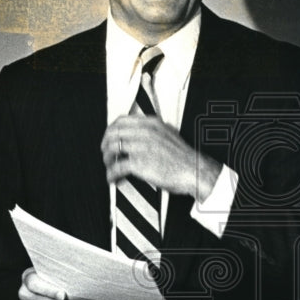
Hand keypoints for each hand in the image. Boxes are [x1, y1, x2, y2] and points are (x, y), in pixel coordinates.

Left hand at [101, 116, 220, 198]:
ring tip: (109, 167)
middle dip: (105, 145)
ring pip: (112, 149)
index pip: (122, 120)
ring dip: (106, 160)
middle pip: (113, 133)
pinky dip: (111, 174)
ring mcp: (141, 147)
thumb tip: (140, 136)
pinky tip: (112, 178)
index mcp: (152, 124)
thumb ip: (154, 132)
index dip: (111, 130)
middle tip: (105, 154)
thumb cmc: (184, 158)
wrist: (194, 171)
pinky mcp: (139, 163)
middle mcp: (144, 133)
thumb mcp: (169, 135)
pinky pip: (116, 167)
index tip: (109, 138)